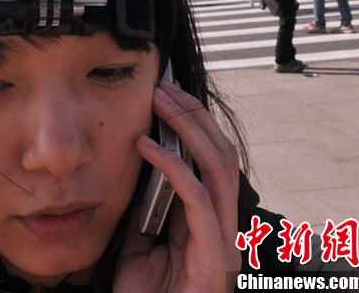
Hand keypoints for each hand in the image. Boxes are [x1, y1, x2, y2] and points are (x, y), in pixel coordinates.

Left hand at [114, 79, 240, 292]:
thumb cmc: (141, 291)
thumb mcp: (139, 236)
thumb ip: (147, 202)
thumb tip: (136, 158)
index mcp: (208, 219)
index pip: (212, 158)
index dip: (193, 121)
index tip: (164, 91)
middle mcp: (223, 227)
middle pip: (222, 154)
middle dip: (193, 114)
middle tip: (162, 86)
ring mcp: (222, 242)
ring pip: (217, 168)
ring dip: (187, 128)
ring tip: (157, 102)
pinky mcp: (212, 259)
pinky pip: (197, 200)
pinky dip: (173, 166)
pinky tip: (146, 146)